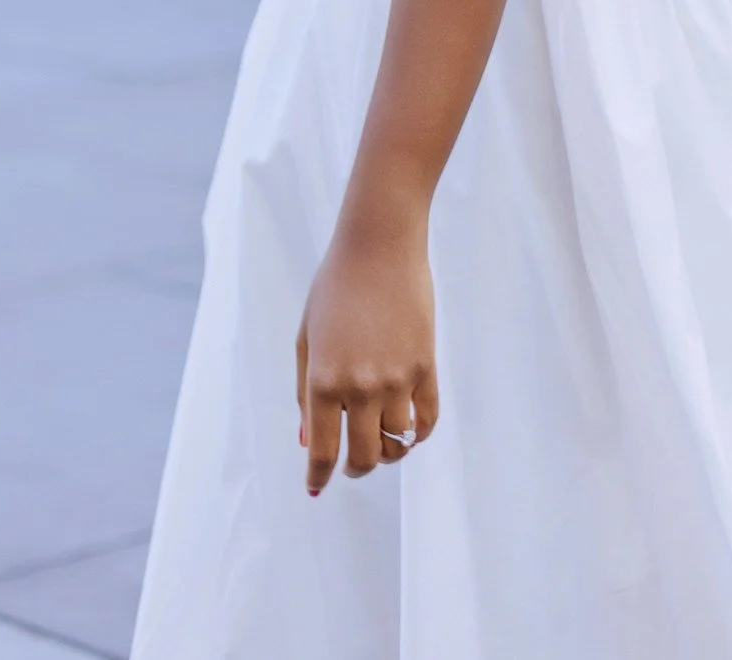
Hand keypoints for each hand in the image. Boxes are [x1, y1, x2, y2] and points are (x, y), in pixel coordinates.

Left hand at [295, 212, 438, 490]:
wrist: (379, 245)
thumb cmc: (334, 287)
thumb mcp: (306, 338)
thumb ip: (304, 393)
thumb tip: (309, 440)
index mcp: (323, 381)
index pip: (323, 452)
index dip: (319, 476)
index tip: (318, 485)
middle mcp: (360, 387)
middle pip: (363, 457)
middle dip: (356, 467)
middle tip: (353, 461)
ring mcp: (397, 379)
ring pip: (397, 444)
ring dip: (389, 450)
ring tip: (383, 438)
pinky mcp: (426, 366)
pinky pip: (427, 420)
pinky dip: (418, 434)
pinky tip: (410, 428)